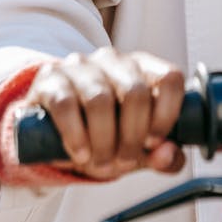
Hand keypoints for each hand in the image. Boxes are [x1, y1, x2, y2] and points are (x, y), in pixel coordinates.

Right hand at [24, 47, 185, 179]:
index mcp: (143, 68)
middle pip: (135, 93)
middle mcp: (114, 59)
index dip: (167, 113)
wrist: (53, 128)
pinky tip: (80, 153)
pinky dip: (76, 135)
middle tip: (124, 162)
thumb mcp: (136, 147)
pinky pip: (66, 104)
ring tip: (102, 162)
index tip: (153, 143)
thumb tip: (169, 156)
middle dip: (132, 136)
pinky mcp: (51, 78)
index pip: (170, 78)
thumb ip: (161, 156)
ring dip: (104, 141)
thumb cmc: (106, 132)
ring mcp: (81, 65)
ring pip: (101, 100)